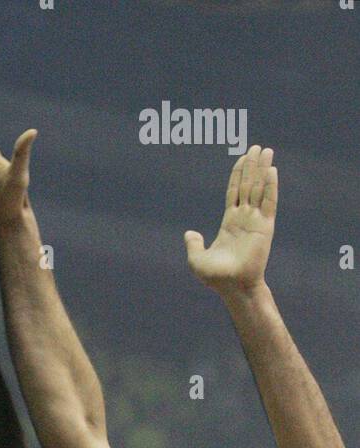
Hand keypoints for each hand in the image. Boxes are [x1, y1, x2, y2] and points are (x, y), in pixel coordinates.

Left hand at [184, 145, 276, 294]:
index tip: (242, 158)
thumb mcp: (197, 260)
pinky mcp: (265, 226)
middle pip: (249, 185)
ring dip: (262, 169)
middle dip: (252, 166)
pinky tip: (271, 170)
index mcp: (230, 222)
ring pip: (259, 188)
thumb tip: (189, 234)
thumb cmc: (217, 278)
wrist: (233, 287)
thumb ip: (193, 245)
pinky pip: (269, 201)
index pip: (234, 192)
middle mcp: (244, 218)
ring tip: (266, 150)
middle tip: (256, 147)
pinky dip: (270, 185)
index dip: (238, 175)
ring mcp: (256, 221)